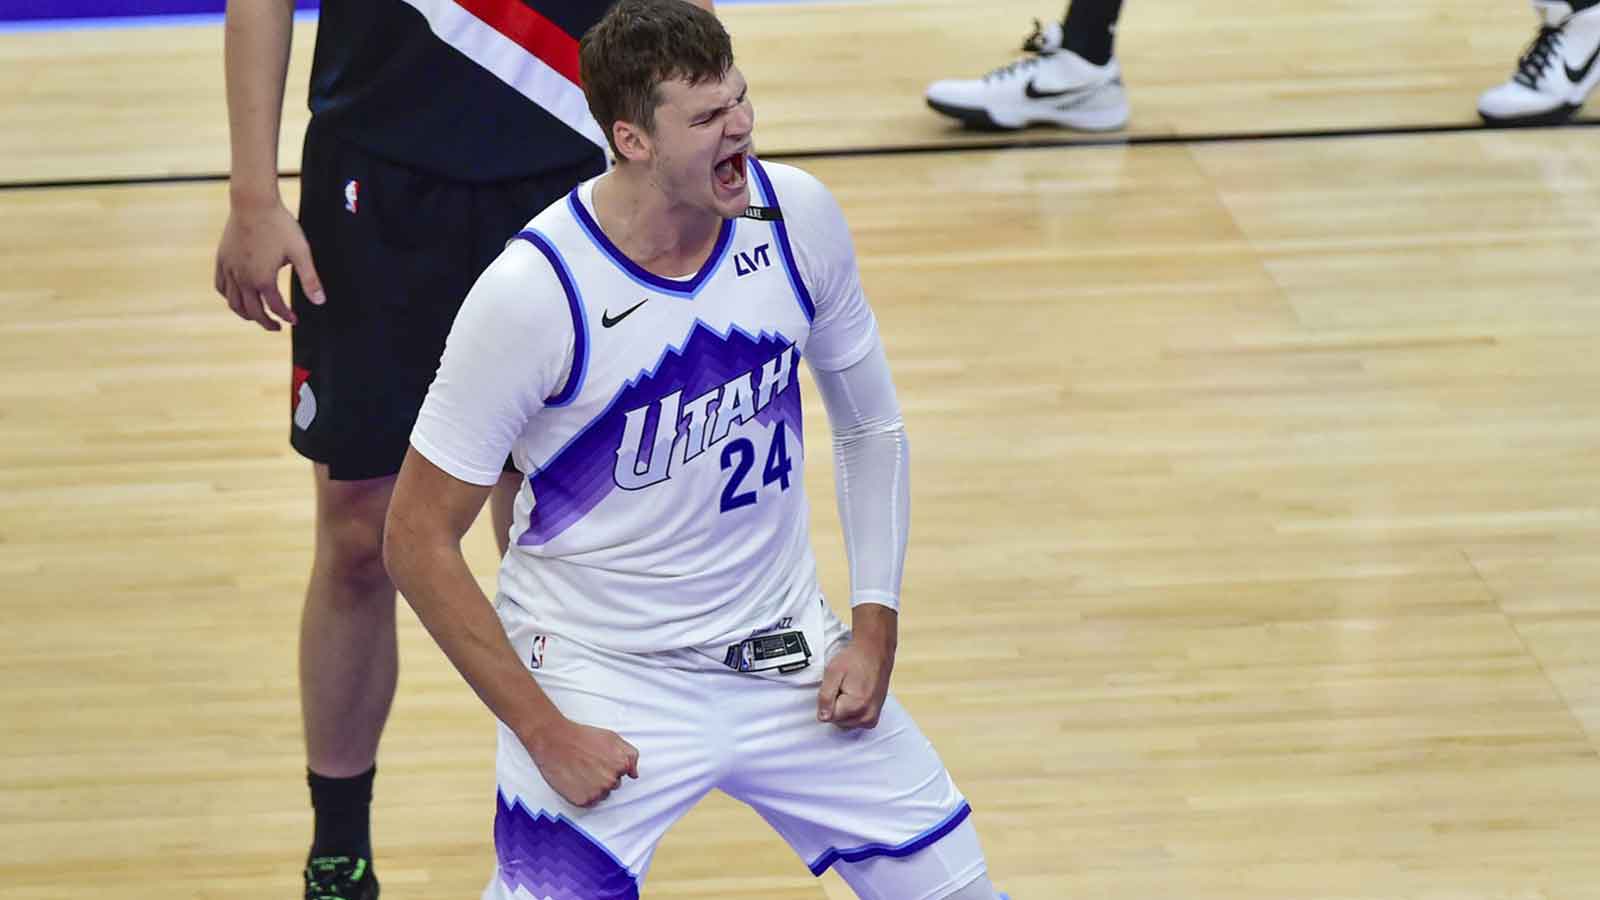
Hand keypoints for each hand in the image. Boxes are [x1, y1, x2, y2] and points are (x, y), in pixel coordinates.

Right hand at [213, 198, 324, 330]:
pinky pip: (220, 286)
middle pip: (252, 311)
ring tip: (256, 316)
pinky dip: (228, 296)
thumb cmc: (279, 225)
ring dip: (245, 314)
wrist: (253, 202)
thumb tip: (320, 301)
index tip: (295, 321)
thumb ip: (310, 279)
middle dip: (265, 322)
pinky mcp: (222, 259)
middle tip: (277, 327)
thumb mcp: (301, 252)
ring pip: (233, 302)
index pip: (276, 307)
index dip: (287, 317)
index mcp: (263, 279)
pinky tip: (236, 296)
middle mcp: (243, 278)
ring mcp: (229, 269)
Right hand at [525, 717, 639, 807]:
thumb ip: (630, 755)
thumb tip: (634, 774)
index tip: (597, 759)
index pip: (621, 775)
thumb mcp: (612, 738)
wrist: (554, 740)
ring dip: (593, 787)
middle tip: (587, 764)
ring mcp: (597, 792)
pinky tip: (574, 780)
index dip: (608, 766)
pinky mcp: (583, 801)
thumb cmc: (581, 737)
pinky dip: (582, 794)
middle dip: (601, 777)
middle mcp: (611, 781)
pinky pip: (588, 803)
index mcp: (621, 765)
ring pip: (601, 795)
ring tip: (579, 771)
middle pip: (612, 786)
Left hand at [817, 606, 897, 729]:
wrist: (875, 651)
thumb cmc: (855, 659)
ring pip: (845, 722)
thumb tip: (823, 717)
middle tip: (843, 687)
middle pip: (837, 721)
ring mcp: (872, 718)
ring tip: (850, 689)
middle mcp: (866, 716)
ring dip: (844, 709)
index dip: (828, 700)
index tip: (836, 687)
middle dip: (836, 705)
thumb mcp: (832, 673)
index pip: (828, 716)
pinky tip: (856, 695)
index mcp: (855, 706)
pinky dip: (852, 711)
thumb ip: (825, 697)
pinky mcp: (874, 717)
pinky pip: (855, 721)